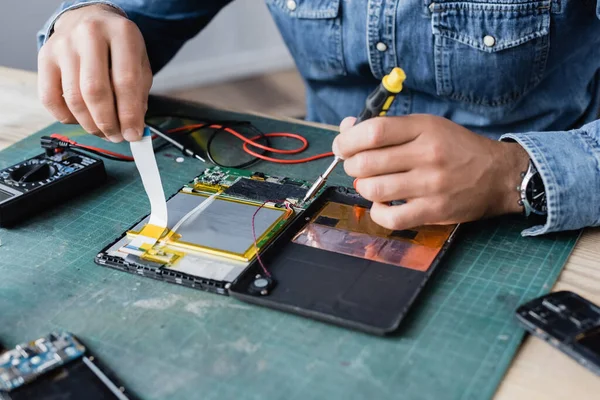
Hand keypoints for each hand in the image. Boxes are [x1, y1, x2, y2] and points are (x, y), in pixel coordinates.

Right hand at [37, 4, 151, 141]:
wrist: (90, 20)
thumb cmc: (118, 47)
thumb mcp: (139, 63)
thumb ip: (139, 95)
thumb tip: (133, 129)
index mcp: (121, 33)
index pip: (125, 81)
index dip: (129, 115)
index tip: (133, 134)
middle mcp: (89, 35)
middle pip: (95, 91)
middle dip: (108, 123)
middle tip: (117, 137)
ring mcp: (63, 45)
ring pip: (73, 98)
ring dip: (90, 124)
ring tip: (104, 131)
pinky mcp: (44, 57)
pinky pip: (50, 99)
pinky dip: (67, 118)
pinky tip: (81, 119)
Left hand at [332, 114, 528, 229]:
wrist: (499, 175)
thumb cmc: (456, 148)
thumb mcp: (427, 127)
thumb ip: (387, 128)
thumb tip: (346, 129)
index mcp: (423, 128)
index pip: (373, 131)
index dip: (347, 140)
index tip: (342, 146)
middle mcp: (427, 155)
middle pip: (367, 162)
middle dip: (351, 165)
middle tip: (357, 166)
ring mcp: (431, 185)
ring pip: (374, 190)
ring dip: (364, 188)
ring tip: (372, 184)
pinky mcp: (434, 211)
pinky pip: (391, 218)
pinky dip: (378, 213)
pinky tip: (383, 205)